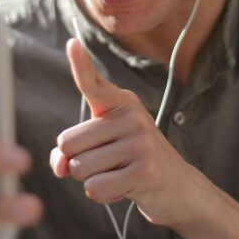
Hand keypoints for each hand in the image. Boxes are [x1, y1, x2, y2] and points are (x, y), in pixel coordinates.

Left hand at [49, 39, 208, 228]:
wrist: (178, 189)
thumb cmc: (131, 164)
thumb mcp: (101, 150)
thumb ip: (71, 152)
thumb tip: (59, 164)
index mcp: (121, 104)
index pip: (94, 83)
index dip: (81, 64)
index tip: (71, 43)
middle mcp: (132, 117)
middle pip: (68, 143)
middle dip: (77, 162)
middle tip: (109, 164)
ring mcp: (141, 143)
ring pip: (79, 169)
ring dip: (91, 180)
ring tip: (120, 174)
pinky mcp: (145, 171)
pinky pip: (95, 188)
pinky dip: (103, 195)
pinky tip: (125, 188)